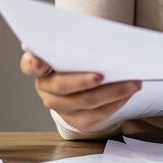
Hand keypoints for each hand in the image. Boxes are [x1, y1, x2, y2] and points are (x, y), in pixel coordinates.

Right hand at [19, 51, 141, 131]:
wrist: (84, 86)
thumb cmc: (80, 61)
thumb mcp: (76, 49)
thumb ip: (79, 44)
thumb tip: (102, 41)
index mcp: (40, 66)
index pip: (29, 65)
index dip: (34, 64)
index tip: (40, 62)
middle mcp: (46, 89)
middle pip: (62, 86)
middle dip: (83, 80)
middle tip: (103, 74)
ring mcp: (61, 108)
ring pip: (85, 102)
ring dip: (112, 92)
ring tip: (132, 82)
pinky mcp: (78, 121)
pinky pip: (98, 115)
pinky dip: (116, 102)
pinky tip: (129, 93)